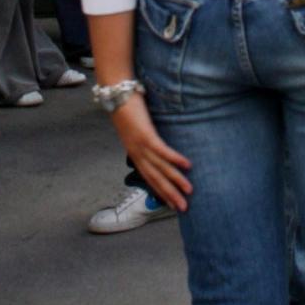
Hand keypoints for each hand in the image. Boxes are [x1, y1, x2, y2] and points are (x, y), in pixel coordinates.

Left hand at [113, 94, 192, 210]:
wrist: (115, 96)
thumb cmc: (127, 110)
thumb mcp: (135, 129)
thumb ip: (145, 139)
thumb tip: (157, 145)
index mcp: (135, 154)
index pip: (150, 178)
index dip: (161, 192)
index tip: (171, 204)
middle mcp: (138, 154)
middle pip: (156, 179)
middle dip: (170, 194)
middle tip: (183, 208)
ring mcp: (141, 146)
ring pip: (161, 168)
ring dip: (176, 180)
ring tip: (189, 190)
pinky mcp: (146, 135)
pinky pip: (163, 151)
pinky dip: (175, 159)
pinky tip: (187, 166)